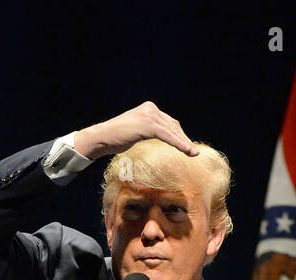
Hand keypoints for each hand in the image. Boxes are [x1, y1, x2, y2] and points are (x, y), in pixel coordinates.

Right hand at [73, 101, 199, 161]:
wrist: (102, 138)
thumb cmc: (116, 138)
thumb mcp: (137, 130)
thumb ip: (150, 130)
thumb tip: (162, 137)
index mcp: (149, 108)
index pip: (169, 122)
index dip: (179, 135)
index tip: (187, 146)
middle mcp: (151, 109)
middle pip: (173, 126)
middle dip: (183, 139)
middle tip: (193, 152)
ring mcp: (149, 115)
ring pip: (172, 131)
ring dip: (184, 143)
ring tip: (193, 154)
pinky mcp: (148, 125)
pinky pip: (167, 136)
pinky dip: (179, 144)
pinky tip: (187, 151)